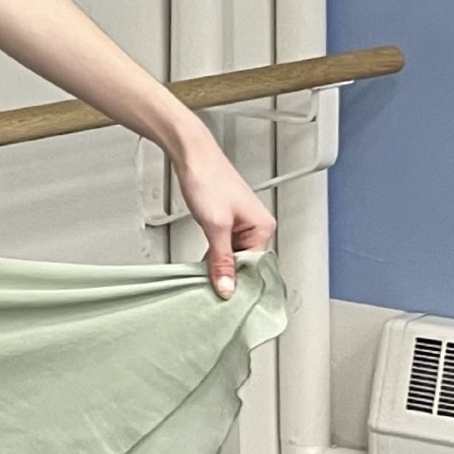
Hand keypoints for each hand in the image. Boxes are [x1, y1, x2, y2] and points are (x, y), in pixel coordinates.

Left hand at [172, 132, 275, 298]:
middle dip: (228, 276)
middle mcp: (256, 226)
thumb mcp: (215, 226)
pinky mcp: (226, 222)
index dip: (239, 283)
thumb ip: (221, 260)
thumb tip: (227, 287)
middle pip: (244, 264)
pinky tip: (204, 265)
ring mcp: (241, 225)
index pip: (255, 267)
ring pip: (232, 257)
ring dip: (219, 267)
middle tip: (212, 291)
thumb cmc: (207, 179)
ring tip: (206, 278)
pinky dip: (214, 257)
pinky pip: (223, 248)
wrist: (190, 155)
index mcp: (263, 226)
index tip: (226, 298)